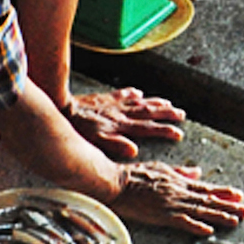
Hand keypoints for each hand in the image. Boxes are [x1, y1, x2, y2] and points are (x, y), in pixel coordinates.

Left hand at [63, 87, 185, 158]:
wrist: (63, 107)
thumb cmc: (78, 128)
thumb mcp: (96, 140)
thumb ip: (115, 144)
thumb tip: (134, 150)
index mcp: (121, 125)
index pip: (147, 129)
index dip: (164, 131)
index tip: (178, 133)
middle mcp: (121, 113)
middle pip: (148, 112)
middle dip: (166, 114)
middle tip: (181, 114)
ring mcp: (114, 104)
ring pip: (139, 102)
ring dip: (155, 103)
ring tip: (168, 103)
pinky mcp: (104, 99)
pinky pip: (122, 94)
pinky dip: (132, 93)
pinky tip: (138, 92)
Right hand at [110, 162, 243, 234]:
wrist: (115, 183)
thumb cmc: (133, 175)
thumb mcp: (161, 168)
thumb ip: (180, 172)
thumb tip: (197, 172)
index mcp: (178, 182)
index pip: (205, 188)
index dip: (223, 192)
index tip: (238, 195)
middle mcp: (179, 193)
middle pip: (208, 200)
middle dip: (228, 206)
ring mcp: (171, 204)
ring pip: (200, 211)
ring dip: (219, 216)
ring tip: (235, 220)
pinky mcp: (161, 215)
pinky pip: (182, 222)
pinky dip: (196, 226)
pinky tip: (208, 231)